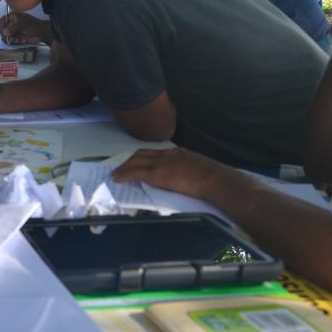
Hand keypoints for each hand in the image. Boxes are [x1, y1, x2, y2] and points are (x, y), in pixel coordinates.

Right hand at [0, 12, 52, 44]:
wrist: (43, 33)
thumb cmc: (34, 26)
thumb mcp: (23, 24)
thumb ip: (13, 28)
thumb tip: (4, 32)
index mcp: (12, 16)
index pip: (2, 21)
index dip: (1, 27)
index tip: (4, 33)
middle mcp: (11, 23)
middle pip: (2, 30)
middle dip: (6, 35)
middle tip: (11, 38)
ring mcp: (14, 31)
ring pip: (6, 36)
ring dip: (10, 39)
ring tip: (17, 39)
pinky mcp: (16, 37)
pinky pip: (10, 41)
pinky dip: (14, 42)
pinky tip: (19, 41)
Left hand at [111, 147, 245, 200]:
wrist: (214, 178)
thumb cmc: (213, 177)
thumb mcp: (200, 167)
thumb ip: (190, 168)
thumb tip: (189, 177)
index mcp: (178, 153)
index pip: (156, 152)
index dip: (144, 156)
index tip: (138, 161)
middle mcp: (167, 155)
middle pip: (142, 154)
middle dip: (130, 160)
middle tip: (122, 167)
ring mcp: (160, 163)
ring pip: (136, 161)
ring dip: (124, 167)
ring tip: (117, 173)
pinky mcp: (156, 174)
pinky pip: (135, 172)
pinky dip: (124, 174)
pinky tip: (117, 178)